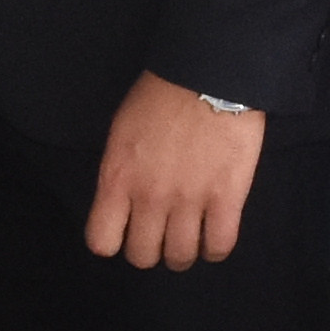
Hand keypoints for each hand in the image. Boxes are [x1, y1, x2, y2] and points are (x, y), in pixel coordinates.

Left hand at [83, 75, 268, 272]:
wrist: (210, 73)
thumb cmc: (161, 94)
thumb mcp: (121, 133)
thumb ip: (120, 173)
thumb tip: (124, 202)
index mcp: (117, 179)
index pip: (102, 241)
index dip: (113, 241)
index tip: (125, 231)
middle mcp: (149, 198)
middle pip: (143, 256)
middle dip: (151, 250)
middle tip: (161, 234)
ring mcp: (189, 201)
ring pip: (181, 257)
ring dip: (183, 253)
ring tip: (190, 238)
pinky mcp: (227, 199)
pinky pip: (219, 246)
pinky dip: (215, 249)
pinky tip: (214, 237)